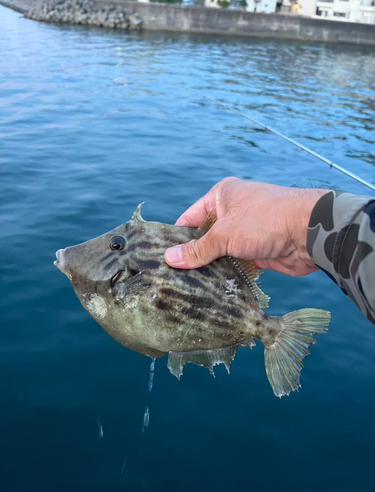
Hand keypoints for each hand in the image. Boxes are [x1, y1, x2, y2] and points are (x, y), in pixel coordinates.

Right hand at [164, 177, 328, 276]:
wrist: (310, 233)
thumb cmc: (264, 221)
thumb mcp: (225, 234)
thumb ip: (198, 249)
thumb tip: (169, 259)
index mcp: (222, 197)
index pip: (190, 218)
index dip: (176, 237)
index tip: (162, 258)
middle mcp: (233, 213)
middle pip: (205, 237)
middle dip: (193, 256)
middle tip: (172, 277)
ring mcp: (246, 233)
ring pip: (220, 253)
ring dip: (210, 268)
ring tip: (187, 287)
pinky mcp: (256, 251)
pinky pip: (234, 265)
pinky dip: (226, 275)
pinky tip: (211, 290)